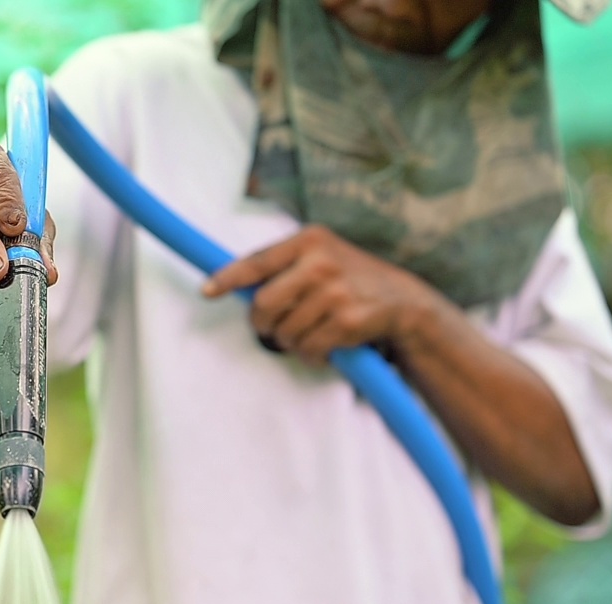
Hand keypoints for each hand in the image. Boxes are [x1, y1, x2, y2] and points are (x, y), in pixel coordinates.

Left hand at [201, 225, 441, 365]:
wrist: (404, 301)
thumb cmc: (349, 279)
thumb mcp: (319, 256)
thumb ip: (283, 266)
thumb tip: (236, 287)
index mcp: (309, 240)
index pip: (256, 262)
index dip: (227, 279)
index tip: (207, 291)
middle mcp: (321, 262)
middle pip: (263, 305)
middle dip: (263, 324)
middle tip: (272, 328)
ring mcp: (336, 292)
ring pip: (284, 331)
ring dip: (289, 342)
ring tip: (308, 333)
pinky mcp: (348, 321)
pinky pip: (308, 348)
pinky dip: (310, 355)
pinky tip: (323, 347)